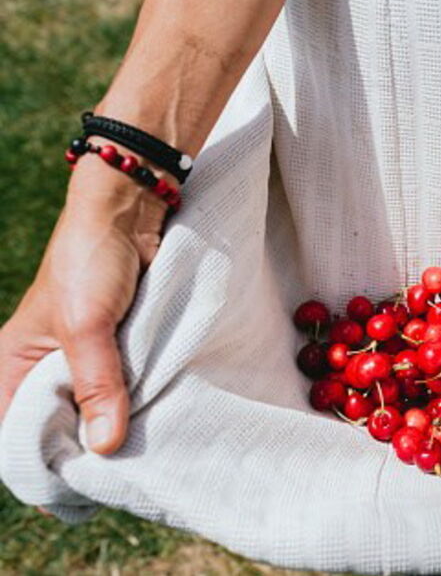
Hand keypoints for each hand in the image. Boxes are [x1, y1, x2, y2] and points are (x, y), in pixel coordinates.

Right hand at [0, 147, 168, 453]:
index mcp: (12, 367)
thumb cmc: (90, 262)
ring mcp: (84, 363)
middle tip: (122, 479)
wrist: (132, 215)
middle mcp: (44, 371)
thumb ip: (97, 384)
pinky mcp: (119, 353)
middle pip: (59, 430)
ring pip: (95, 413)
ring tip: (144, 461)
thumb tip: (105, 447)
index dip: (42, 464)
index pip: (15, 435)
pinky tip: (157, 429)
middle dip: (86, 453)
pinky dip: (137, 407)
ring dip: (117, 430)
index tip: (79, 493)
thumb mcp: (87, 325)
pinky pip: (124, 391)